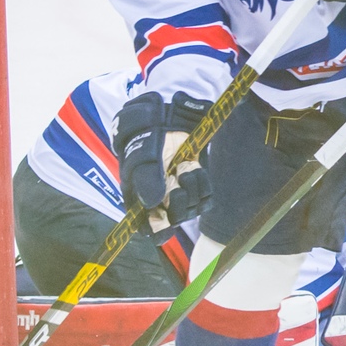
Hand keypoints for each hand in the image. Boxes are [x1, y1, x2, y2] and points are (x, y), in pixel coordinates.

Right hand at [112, 91, 211, 221]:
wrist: (169, 116)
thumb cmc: (149, 135)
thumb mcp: (144, 156)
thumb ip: (146, 181)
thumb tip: (151, 206)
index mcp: (140, 196)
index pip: (147, 226)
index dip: (156, 229)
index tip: (163, 223)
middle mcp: (160, 199)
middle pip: (172, 219)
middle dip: (176, 202)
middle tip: (174, 180)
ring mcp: (180, 192)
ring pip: (190, 209)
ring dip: (190, 188)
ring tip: (183, 167)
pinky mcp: (197, 185)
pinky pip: (205, 198)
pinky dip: (202, 183)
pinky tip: (194, 167)